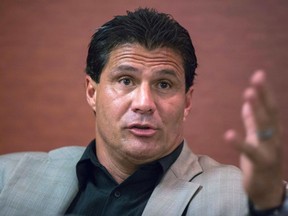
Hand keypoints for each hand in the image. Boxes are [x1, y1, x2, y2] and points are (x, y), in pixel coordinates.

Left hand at [225, 70, 283, 208]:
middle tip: (258, 77)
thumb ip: (252, 122)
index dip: (265, 92)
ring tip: (249, 95)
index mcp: (272, 130)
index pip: (270, 107)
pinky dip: (239, 142)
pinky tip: (228, 134)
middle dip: (264, 95)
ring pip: (264, 127)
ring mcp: (270, 150)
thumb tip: (247, 104)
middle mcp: (274, 137)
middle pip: (270, 113)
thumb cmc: (261, 160)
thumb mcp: (257, 138)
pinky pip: (250, 151)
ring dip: (257, 110)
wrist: (267, 189)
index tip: (259, 75)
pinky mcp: (261, 163)